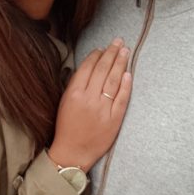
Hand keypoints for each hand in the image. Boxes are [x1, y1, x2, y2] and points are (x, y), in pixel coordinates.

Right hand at [47, 38, 131, 170]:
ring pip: (114, 81)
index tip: (102, 48)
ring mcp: (103, 109)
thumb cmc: (66, 126)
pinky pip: (122, 99)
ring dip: (120, 64)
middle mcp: (89, 99)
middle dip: (111, 53)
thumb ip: (75, 84)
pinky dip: (126, 85)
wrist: (72, 153)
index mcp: (74, 94)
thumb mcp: (64, 102)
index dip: (97, 55)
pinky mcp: (114, 120)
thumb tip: (88, 66)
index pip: (88, 67)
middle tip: (118, 42)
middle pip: (103, 70)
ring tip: (125, 51)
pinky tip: (128, 73)